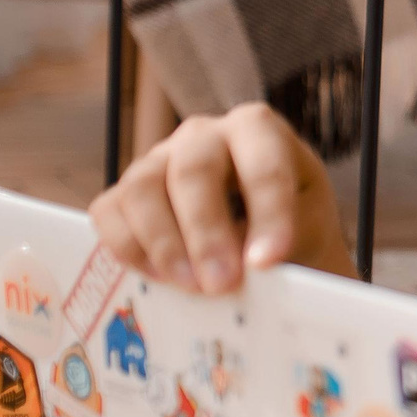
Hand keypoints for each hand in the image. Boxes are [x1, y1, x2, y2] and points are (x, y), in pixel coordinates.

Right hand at [88, 104, 351, 292]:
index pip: (262, 163)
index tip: (267, 261)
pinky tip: (160, 278)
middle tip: (222, 284)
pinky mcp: (127, 191)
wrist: (264, 236)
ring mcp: (158, 158)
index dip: (267, 213)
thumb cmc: (293, 223)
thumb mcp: (307, 225)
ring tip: (192, 287)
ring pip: (142, 189)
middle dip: (206, 233)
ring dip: (164, 244)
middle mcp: (202, 134)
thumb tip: (253, 267)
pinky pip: (109, 212)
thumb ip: (285, 238)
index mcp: (257, 129)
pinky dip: (128, 248)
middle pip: (192, 171)